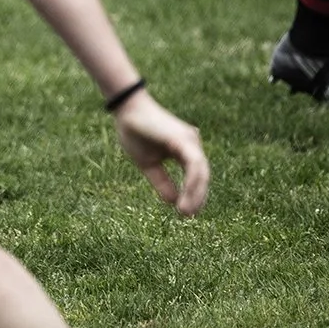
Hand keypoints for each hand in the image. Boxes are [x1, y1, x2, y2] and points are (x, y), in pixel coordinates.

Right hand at [111, 90, 209, 216]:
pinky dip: (192, 182)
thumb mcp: (149, 164)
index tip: (187, 214)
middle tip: (187, 216)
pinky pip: (194, 165)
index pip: (196, 177)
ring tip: (185, 212)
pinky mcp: (184, 139)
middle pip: (202, 176)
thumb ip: (162, 181)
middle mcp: (192, 144)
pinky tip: (185, 196)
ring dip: (195, 194)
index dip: (194, 196)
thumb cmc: (135, 133)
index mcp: (185, 151)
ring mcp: (190, 140)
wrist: (126, 111)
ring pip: (201, 172)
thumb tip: (172, 202)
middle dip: (197, 198)